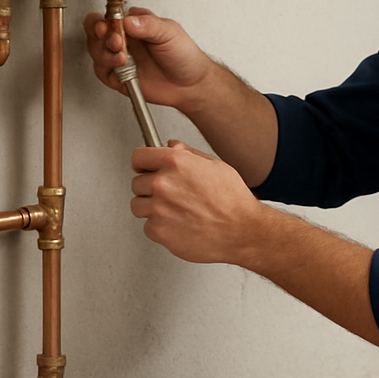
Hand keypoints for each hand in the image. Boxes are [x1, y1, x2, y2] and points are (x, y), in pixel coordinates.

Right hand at [83, 8, 213, 110]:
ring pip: (95, 50)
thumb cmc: (184, 56)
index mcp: (135, 23)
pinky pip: (101, 70)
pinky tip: (120, 66)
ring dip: (104, 52)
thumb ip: (149, 25)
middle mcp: (125, 39)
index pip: (110, 15)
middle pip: (96, 31)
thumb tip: (129, 20)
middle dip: (99, 35)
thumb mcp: (170, 33)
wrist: (190, 84)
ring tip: (121, 56)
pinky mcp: (118, 76)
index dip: (106, 20)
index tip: (110, 25)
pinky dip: (105, 67)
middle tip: (114, 40)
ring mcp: (120, 57)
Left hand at [129, 141, 270, 264]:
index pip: (138, 157)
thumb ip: (187, 153)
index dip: (142, 163)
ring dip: (151, 208)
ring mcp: (158, 209)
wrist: (242, 230)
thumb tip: (172, 146)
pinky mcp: (158, 231)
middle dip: (150, 188)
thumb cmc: (233, 200)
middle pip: (136, 183)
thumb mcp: (215, 165)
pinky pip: (147, 227)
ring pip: (138, 206)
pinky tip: (177, 224)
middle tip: (168, 194)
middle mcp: (163, 184)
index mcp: (175, 162)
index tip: (144, 168)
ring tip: (173, 210)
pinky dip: (159, 227)